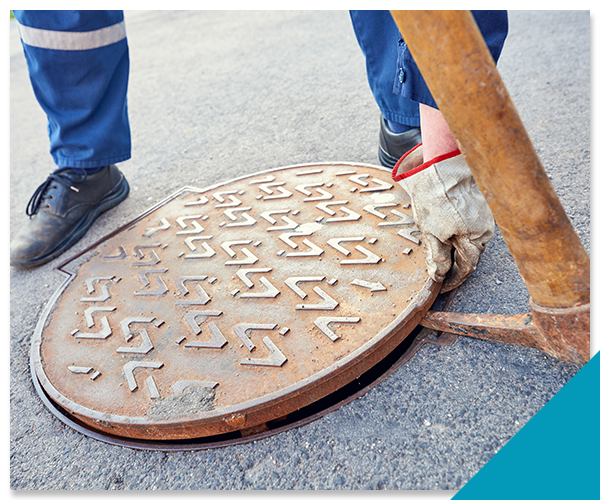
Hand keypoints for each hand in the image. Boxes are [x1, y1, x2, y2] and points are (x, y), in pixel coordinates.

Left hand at [392, 145, 494, 292]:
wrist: (442, 161)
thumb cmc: (433, 192)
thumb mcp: (428, 228)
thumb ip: (436, 254)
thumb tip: (439, 274)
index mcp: (470, 237)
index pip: (466, 268)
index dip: (454, 279)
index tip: (442, 285)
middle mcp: (483, 229)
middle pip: (471, 256)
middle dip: (455, 266)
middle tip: (441, 272)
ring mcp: (486, 217)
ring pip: (472, 242)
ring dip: (458, 250)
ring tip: (441, 250)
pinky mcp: (484, 207)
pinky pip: (475, 228)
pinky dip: (462, 235)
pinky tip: (448, 232)